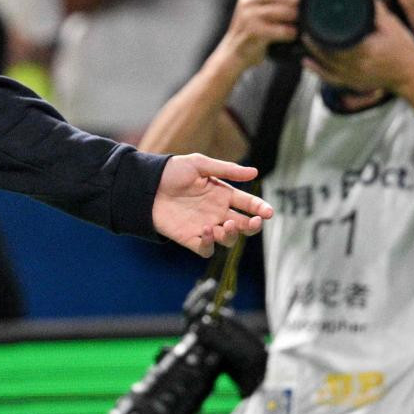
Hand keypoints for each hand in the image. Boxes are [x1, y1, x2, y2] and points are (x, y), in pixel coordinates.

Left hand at [152, 153, 272, 257]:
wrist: (146, 185)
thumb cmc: (172, 172)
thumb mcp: (200, 164)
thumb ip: (226, 170)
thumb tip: (254, 172)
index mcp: (223, 195)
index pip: (248, 205)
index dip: (260, 209)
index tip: (268, 212)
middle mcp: (217, 212)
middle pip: (243, 225)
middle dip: (253, 226)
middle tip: (255, 222)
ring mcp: (205, 226)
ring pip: (228, 239)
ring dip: (233, 235)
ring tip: (228, 224)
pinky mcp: (190, 238)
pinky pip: (206, 248)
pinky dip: (210, 243)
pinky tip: (206, 230)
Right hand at [221, 0, 299, 68]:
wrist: (234, 51)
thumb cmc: (254, 26)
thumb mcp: (259, 5)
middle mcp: (247, 0)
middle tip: (300, 2)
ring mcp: (247, 16)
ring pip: (275, 11)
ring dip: (291, 14)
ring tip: (298, 19)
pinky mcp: (251, 32)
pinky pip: (274, 30)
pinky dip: (287, 31)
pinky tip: (292, 33)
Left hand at [306, 1, 413, 94]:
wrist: (411, 74)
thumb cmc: (404, 50)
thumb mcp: (392, 25)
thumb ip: (376, 8)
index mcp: (366, 50)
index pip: (338, 41)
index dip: (322, 33)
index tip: (313, 22)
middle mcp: (357, 66)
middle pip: (328, 54)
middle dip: (314, 42)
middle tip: (304, 29)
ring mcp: (354, 77)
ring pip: (326, 67)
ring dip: (313, 54)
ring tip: (304, 40)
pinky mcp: (353, 83)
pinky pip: (331, 79)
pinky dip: (318, 71)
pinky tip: (308, 62)